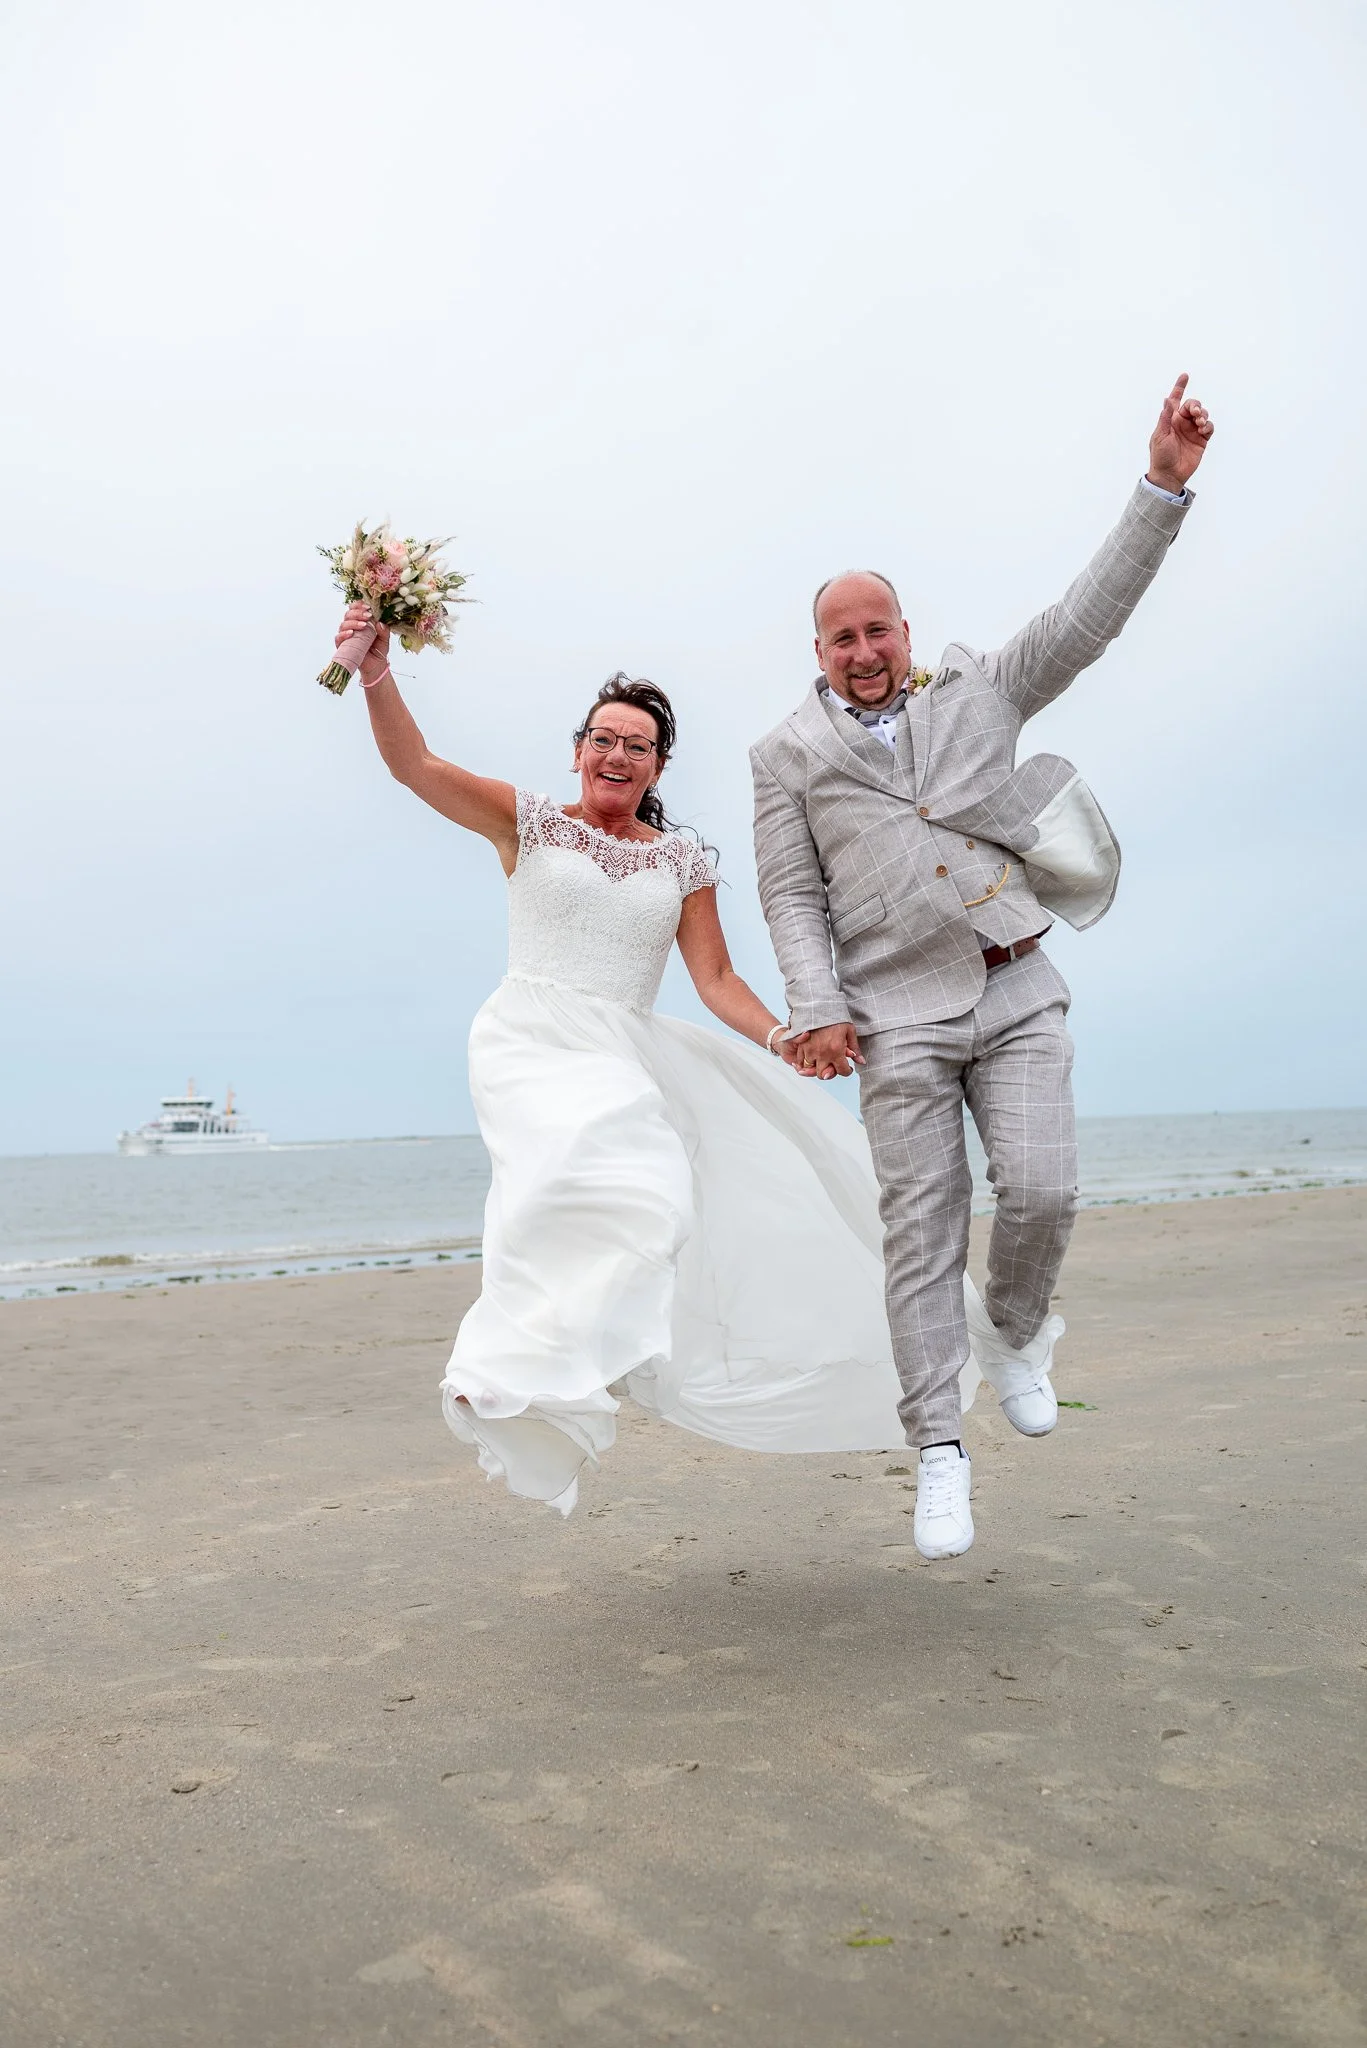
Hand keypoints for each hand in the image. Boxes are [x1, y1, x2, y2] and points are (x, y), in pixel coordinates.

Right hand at [336, 601, 391, 684]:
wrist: (375, 665)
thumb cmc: (378, 650)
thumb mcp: (385, 639)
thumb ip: (384, 631)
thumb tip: (379, 623)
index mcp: (360, 621)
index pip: (355, 608)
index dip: (359, 605)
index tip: (368, 607)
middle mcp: (351, 626)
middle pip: (348, 614)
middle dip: (358, 613)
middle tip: (368, 616)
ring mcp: (346, 636)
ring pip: (343, 624)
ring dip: (353, 623)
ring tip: (363, 626)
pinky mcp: (342, 645)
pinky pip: (338, 637)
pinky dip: (343, 634)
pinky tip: (351, 633)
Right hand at [788, 1023, 863, 1079]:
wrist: (819, 1006)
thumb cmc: (835, 1017)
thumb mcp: (849, 1031)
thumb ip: (855, 1048)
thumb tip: (861, 1061)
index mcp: (835, 1051)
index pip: (842, 1071)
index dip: (847, 1071)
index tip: (847, 1068)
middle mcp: (822, 1053)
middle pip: (823, 1075)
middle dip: (829, 1073)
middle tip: (833, 1066)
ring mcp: (810, 1050)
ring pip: (810, 1069)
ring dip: (816, 1067)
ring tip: (822, 1061)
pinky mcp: (801, 1046)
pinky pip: (800, 1061)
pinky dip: (805, 1062)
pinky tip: (812, 1056)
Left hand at [1146, 373, 1213, 493]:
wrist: (1169, 475)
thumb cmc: (1160, 456)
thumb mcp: (1160, 436)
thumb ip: (1165, 418)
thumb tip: (1167, 400)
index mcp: (1170, 420)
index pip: (1176, 400)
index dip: (1180, 387)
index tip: (1185, 375)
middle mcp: (1182, 423)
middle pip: (1193, 405)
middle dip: (1196, 405)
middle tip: (1195, 413)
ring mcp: (1193, 431)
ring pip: (1203, 414)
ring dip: (1203, 415)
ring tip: (1199, 423)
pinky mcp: (1202, 440)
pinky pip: (1209, 427)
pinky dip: (1208, 425)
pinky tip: (1203, 430)